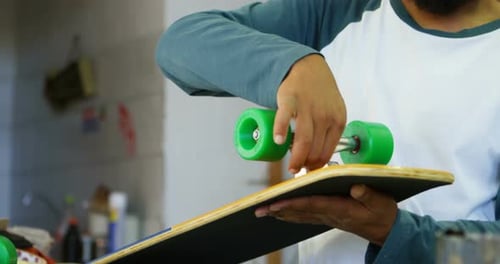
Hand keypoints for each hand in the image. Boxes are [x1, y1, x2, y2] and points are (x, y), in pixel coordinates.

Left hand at [254, 185, 397, 245]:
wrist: (386, 229)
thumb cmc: (382, 213)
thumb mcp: (380, 202)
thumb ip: (368, 194)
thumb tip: (355, 186)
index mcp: (340, 208)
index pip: (312, 204)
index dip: (293, 203)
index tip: (277, 203)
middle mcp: (329, 214)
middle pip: (299, 211)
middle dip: (279, 209)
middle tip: (260, 209)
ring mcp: (327, 217)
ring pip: (299, 214)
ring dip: (281, 212)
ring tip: (264, 211)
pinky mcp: (328, 217)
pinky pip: (305, 216)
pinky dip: (291, 214)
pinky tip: (281, 213)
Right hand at [274, 54, 345, 172]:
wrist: (309, 68)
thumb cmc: (320, 95)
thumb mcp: (334, 112)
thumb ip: (330, 132)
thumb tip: (319, 160)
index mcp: (338, 121)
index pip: (327, 151)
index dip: (317, 166)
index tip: (308, 171)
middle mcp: (325, 115)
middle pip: (315, 150)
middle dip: (306, 165)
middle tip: (297, 170)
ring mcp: (308, 107)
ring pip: (303, 141)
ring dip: (296, 158)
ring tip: (291, 167)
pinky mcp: (290, 99)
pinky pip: (285, 118)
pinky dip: (281, 130)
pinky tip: (278, 140)